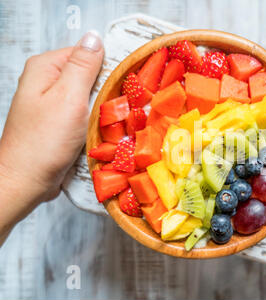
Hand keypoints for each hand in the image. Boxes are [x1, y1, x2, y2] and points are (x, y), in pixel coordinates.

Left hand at [0, 31, 103, 236]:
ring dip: (103, 106)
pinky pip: (85, 112)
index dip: (107, 65)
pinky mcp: (60, 121)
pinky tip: (102, 128)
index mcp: (45, 68)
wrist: (27, 180)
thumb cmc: (45, 142)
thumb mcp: (68, 97)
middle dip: (106, 88)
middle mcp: (46, 81)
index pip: (85, 53)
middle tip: (117, 105)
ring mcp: (53, 102)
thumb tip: (94, 38)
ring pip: (89, 95)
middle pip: (88, 75)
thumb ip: (83, 66)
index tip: (123, 82)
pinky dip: (96, 119)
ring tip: (112, 119)